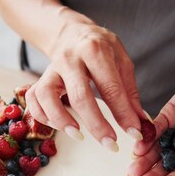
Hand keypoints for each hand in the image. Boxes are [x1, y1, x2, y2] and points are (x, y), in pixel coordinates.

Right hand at [25, 20, 145, 149]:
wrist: (71, 32)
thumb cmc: (99, 48)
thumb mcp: (121, 61)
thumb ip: (130, 92)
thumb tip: (141, 123)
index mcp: (95, 50)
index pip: (111, 88)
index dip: (124, 114)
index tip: (135, 133)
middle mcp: (70, 58)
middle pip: (80, 96)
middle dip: (97, 124)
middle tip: (111, 143)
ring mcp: (51, 68)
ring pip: (47, 96)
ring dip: (61, 120)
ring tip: (78, 135)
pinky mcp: (41, 78)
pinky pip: (34, 99)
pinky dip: (44, 116)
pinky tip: (61, 125)